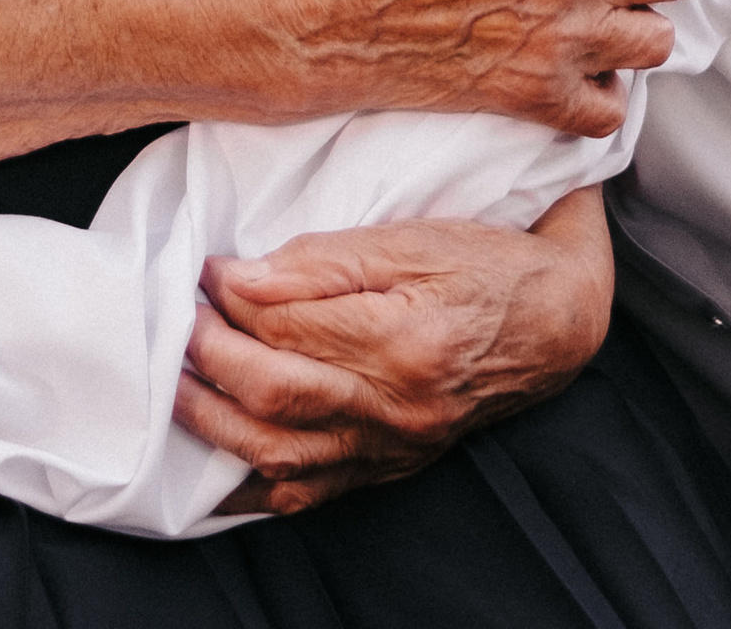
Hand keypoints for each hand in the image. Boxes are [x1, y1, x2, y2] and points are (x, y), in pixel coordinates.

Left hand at [176, 189, 613, 516]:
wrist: (556, 324)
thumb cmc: (487, 266)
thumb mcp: (413, 236)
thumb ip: (324, 259)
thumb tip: (242, 275)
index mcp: (402, 340)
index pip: (286, 325)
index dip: (229, 295)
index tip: (201, 268)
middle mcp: (395, 407)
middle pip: (273, 395)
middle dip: (207, 356)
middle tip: (177, 316)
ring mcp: (391, 447)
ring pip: (280, 455)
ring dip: (212, 422)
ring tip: (174, 383)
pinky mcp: (389, 466)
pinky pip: (309, 493)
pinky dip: (254, 485)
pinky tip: (216, 466)